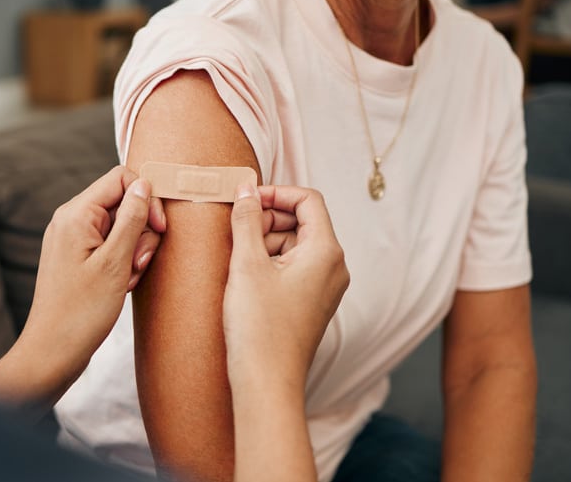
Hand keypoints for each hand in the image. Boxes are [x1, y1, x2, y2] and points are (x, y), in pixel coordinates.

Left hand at [24, 165, 165, 372]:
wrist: (53, 351)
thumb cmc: (82, 311)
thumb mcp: (115, 262)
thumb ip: (132, 219)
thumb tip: (143, 184)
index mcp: (76, 214)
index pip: (121, 179)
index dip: (147, 198)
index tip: (159, 228)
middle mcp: (71, 220)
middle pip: (123, 203)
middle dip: (141, 232)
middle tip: (138, 264)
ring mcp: (73, 239)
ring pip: (121, 227)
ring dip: (134, 251)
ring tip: (127, 280)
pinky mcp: (78, 256)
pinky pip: (111, 245)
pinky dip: (123, 262)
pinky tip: (121, 285)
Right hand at [223, 184, 348, 389]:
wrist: (267, 382)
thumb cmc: (259, 326)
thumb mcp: (246, 264)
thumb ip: (247, 220)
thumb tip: (245, 189)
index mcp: (326, 251)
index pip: (308, 200)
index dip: (275, 193)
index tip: (245, 200)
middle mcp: (334, 267)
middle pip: (303, 221)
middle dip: (268, 218)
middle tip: (236, 229)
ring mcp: (325, 287)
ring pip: (296, 245)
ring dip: (266, 241)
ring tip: (237, 258)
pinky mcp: (312, 303)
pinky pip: (295, 268)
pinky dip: (270, 262)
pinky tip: (246, 276)